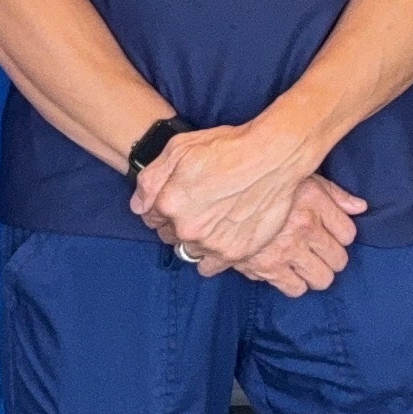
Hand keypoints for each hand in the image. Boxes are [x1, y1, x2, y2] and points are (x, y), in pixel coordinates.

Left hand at [137, 118, 344, 276]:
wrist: (273, 157)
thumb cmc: (228, 147)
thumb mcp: (180, 148)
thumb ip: (152, 178)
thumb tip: (139, 205)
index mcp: (168, 203)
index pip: (150, 217)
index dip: (161, 208)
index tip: (177, 200)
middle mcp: (186, 228)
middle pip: (169, 236)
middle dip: (177, 224)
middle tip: (198, 208)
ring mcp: (210, 244)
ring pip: (189, 251)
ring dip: (195, 240)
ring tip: (212, 222)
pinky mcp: (234, 253)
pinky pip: (209, 267)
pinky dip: (211, 256)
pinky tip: (219, 240)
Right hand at [231, 179, 365, 296]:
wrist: (218, 191)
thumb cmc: (261, 182)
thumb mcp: (301, 177)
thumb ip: (334, 193)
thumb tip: (360, 207)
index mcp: (314, 203)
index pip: (348, 233)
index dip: (342, 235)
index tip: (331, 233)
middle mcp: (304, 229)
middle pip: (339, 260)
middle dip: (332, 257)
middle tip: (319, 251)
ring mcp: (287, 251)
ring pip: (321, 279)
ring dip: (316, 273)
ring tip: (304, 263)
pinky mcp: (267, 268)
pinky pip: (294, 288)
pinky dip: (293, 283)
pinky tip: (286, 271)